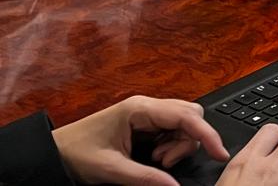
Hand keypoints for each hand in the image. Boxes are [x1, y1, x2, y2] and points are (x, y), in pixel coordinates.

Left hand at [52, 96, 229, 185]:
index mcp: (140, 109)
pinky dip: (171, 146)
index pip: (187, 116)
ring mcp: (146, 114)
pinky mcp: (145, 123)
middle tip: (165, 163)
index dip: (207, 134)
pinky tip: (153, 158)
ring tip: (156, 162)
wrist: (53, 153)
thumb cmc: (76, 154)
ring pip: (184, 124)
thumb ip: (146, 178)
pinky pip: (172, 131)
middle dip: (189, 141)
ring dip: (178, 145)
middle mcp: (147, 106)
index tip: (219, 153)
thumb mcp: (112, 170)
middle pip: (190, 116)